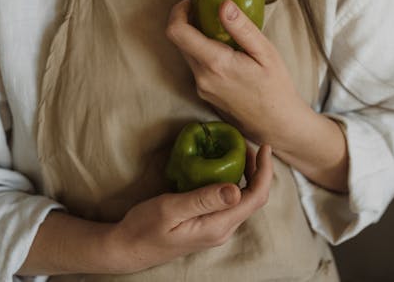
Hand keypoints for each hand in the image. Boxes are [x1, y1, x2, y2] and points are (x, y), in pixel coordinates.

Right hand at [106, 145, 273, 273]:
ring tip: (239, 151)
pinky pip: (231, 202)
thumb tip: (236, 190)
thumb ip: (203, 200)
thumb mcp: (171, 209)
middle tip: (247, 144)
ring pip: (243, 199)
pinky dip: (235, 182)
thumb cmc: (144, 227)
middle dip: (258, 169)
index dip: (264, 171)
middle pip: (254, 197)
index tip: (264, 147)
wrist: (128, 248)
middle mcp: (223, 229)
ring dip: (248, 175)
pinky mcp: (209, 225)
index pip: (255, 197)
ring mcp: (217, 229)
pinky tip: (225, 169)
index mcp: (218, 225)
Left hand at [166, 0, 312, 146]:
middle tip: (211, 13)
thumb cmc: (276, 88)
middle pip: (180, 42)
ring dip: (199, 40)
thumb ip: (241, 28)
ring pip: (189, 56)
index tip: (192, 3)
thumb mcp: (265, 52)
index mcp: (215, 63)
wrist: (277, 125)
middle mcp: (202, 78)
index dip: (178, 12)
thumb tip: (222, 4)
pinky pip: (198, 69)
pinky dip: (205, 56)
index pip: (177, 32)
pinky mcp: (206, 96)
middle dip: (190, 23)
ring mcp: (202, 89)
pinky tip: (228, 57)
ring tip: (225, 35)